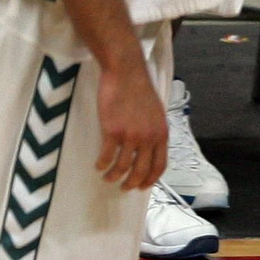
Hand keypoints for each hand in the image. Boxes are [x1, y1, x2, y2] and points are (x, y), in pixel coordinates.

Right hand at [94, 55, 166, 190]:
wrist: (126, 71)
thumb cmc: (139, 88)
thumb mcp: (156, 112)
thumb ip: (154, 130)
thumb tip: (149, 147)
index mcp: (161, 134)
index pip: (159, 166)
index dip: (150, 180)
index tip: (142, 186)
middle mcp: (148, 138)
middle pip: (141, 171)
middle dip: (131, 183)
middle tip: (123, 187)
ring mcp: (130, 135)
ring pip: (122, 167)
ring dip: (114, 176)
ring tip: (107, 177)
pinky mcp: (113, 131)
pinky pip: (107, 156)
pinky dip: (102, 164)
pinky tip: (99, 165)